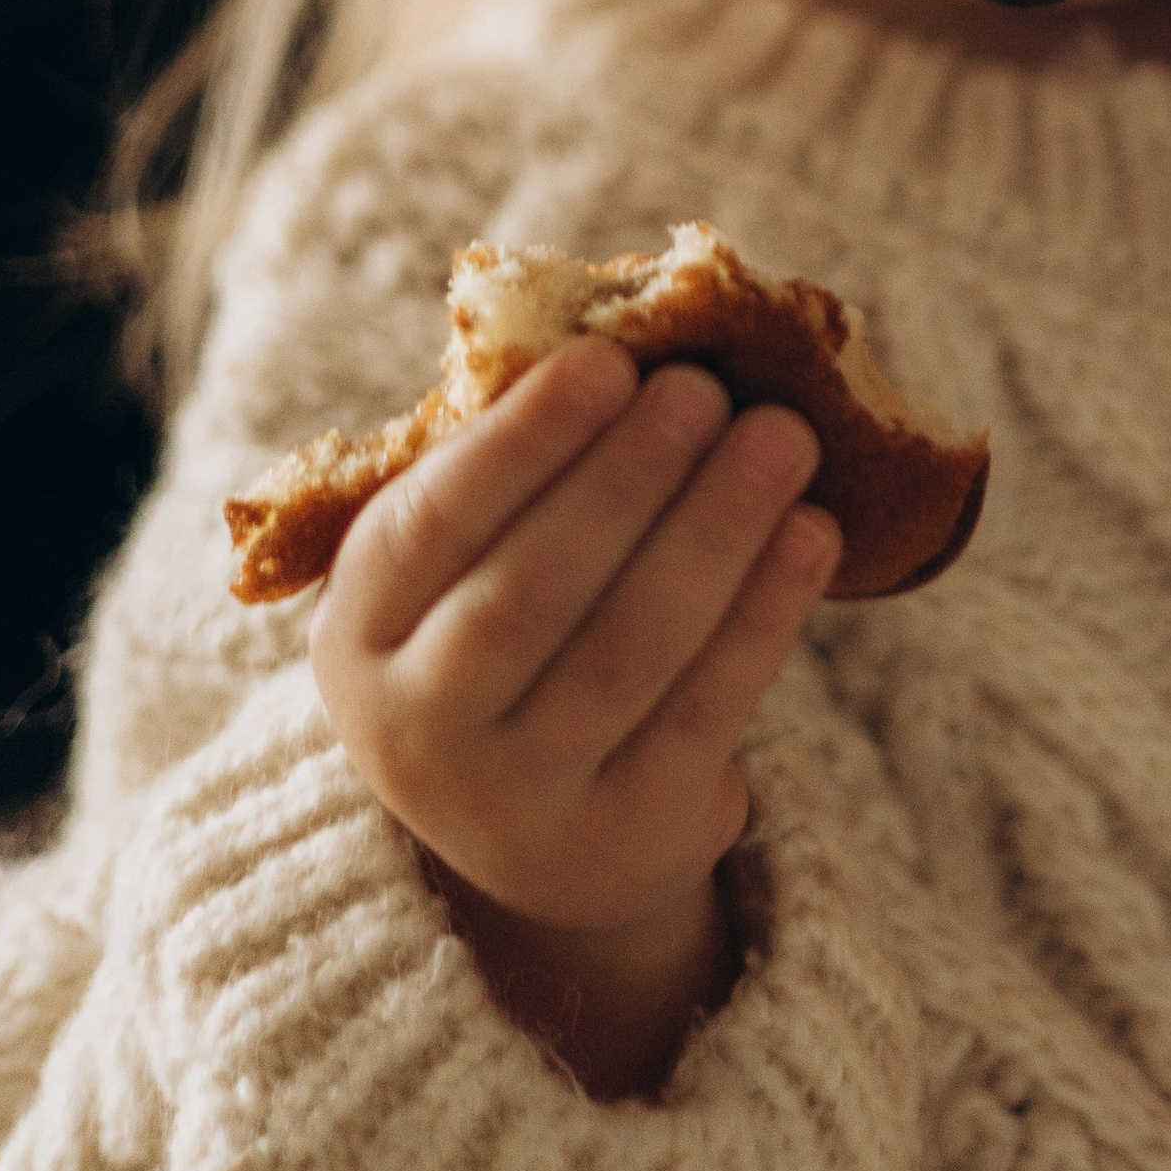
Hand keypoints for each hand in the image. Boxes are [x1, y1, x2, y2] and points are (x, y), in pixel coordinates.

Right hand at [309, 336, 840, 1092]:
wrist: (541, 839)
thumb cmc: (510, 641)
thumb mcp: (463, 573)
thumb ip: (514, 473)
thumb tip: (639, 331)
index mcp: (357, 635)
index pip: (428, 526)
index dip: (521, 442)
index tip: (608, 359)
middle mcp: (415, 734)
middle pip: (531, 593)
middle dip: (628, 478)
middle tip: (707, 387)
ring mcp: (516, 803)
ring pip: (628, 651)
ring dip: (716, 531)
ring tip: (783, 438)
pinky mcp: (624, 839)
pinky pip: (704, 712)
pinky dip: (764, 614)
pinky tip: (812, 533)